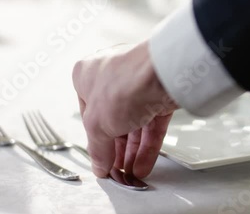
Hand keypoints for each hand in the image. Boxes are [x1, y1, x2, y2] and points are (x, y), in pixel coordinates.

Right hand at [72, 41, 177, 177]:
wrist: (162, 75)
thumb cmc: (124, 85)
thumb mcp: (97, 125)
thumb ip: (97, 149)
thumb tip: (99, 164)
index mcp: (87, 76)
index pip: (89, 115)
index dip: (96, 141)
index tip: (100, 160)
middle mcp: (113, 78)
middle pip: (113, 121)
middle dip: (116, 150)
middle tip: (117, 170)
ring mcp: (138, 86)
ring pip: (134, 124)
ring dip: (133, 152)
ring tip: (131, 173)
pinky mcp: (160, 95)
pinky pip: (152, 125)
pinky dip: (148, 146)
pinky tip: (143, 164)